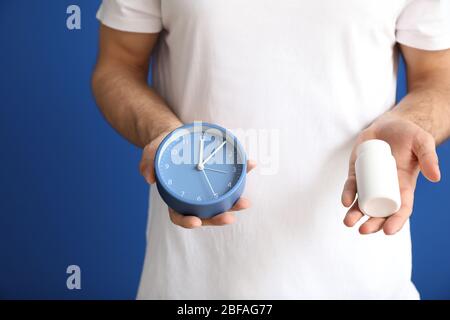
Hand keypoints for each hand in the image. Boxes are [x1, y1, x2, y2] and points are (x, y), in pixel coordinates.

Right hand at [139, 130, 256, 228]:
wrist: (174, 135)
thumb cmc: (162, 149)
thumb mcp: (151, 153)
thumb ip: (147, 164)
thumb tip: (149, 178)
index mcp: (175, 198)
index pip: (180, 215)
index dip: (187, 221)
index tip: (195, 221)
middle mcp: (193, 198)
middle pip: (206, 214)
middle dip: (218, 218)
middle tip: (229, 217)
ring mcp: (207, 188)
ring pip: (222, 202)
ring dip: (235, 203)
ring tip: (245, 202)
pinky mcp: (218, 175)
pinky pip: (232, 177)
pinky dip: (243, 172)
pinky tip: (251, 164)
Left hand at [342, 113, 440, 234]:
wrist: (390, 124)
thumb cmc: (410, 134)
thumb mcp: (422, 143)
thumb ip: (429, 157)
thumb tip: (436, 178)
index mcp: (404, 187)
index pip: (400, 210)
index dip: (395, 222)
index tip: (388, 231)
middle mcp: (386, 188)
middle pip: (379, 212)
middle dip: (371, 223)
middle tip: (363, 230)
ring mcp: (369, 181)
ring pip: (362, 203)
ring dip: (355, 214)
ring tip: (349, 222)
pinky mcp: (357, 172)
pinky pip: (352, 186)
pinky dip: (347, 194)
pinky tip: (344, 201)